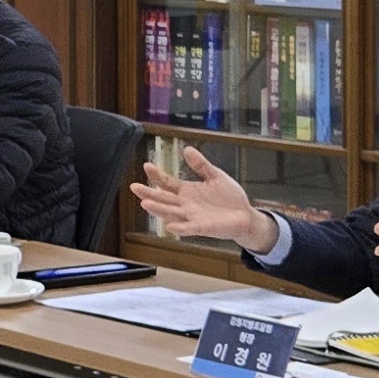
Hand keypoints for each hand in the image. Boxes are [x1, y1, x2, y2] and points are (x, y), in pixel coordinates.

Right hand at [130, 146, 270, 248]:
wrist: (245, 215)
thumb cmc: (229, 197)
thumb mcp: (215, 176)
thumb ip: (201, 165)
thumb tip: (187, 149)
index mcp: (187, 191)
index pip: (167, 183)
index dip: (157, 175)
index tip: (146, 166)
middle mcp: (185, 205)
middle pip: (163, 199)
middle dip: (148, 193)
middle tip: (134, 187)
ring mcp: (192, 217)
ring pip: (171, 213)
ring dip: (158, 209)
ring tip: (145, 203)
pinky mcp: (202, 227)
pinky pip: (188, 228)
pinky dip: (179, 227)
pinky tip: (169, 225)